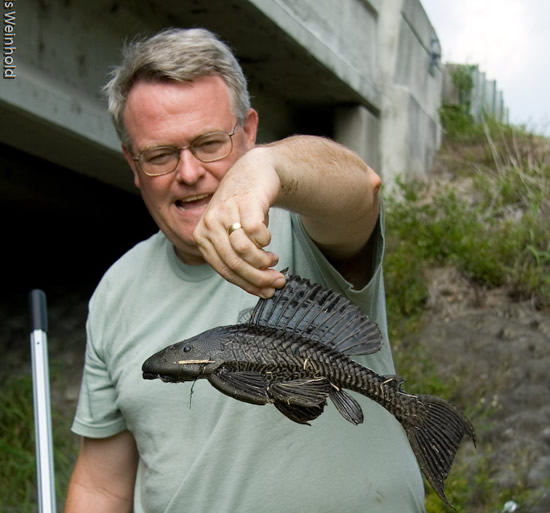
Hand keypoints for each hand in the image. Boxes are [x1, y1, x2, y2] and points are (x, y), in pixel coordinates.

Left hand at [193, 147, 285, 296]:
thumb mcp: (232, 233)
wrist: (254, 172)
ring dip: (264, 261)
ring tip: (274, 259)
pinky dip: (266, 241)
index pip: (224, 270)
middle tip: (277, 281)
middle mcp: (209, 224)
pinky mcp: (244, 203)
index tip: (265, 291)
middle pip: (234, 263)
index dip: (247, 285)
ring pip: (244, 251)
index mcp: (202, 236)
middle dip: (259, 278)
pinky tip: (269, 240)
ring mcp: (225, 212)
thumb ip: (238, 258)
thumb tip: (260, 288)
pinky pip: (256, 234)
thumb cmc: (244, 208)